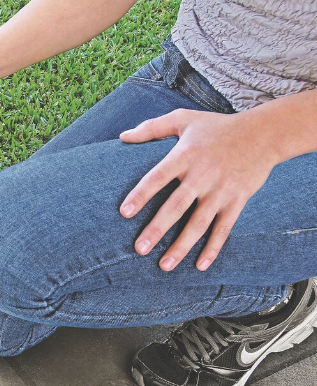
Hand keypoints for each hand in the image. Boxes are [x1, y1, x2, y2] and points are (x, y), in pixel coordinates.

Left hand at [119, 109, 279, 271]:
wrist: (264, 133)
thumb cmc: (217, 127)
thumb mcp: (184, 119)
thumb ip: (152, 128)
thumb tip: (122, 137)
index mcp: (185, 155)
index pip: (158, 177)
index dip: (141, 194)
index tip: (124, 213)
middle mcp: (202, 175)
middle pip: (176, 206)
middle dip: (157, 229)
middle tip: (139, 249)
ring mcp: (221, 190)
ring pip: (199, 223)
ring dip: (181, 246)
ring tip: (163, 266)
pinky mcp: (237, 201)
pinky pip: (223, 228)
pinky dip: (213, 248)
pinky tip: (200, 266)